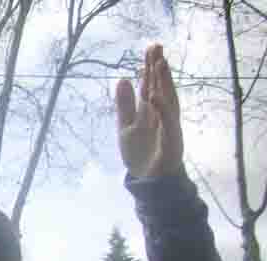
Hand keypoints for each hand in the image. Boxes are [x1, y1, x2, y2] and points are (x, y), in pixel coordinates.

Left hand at [116, 44, 183, 177]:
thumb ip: (124, 105)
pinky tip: (155, 97)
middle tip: (156, 47)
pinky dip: (161, 109)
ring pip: (167, 100)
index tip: (151, 48)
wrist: (148, 180)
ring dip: (163, 82)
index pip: (150, 85)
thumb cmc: (140, 152)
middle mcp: (162, 114)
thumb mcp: (126, 126)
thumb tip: (122, 79)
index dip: (149, 68)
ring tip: (159, 64)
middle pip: (160, 88)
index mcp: (150, 110)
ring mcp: (168, 126)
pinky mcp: (171, 139)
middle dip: (158, 68)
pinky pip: (167, 122)